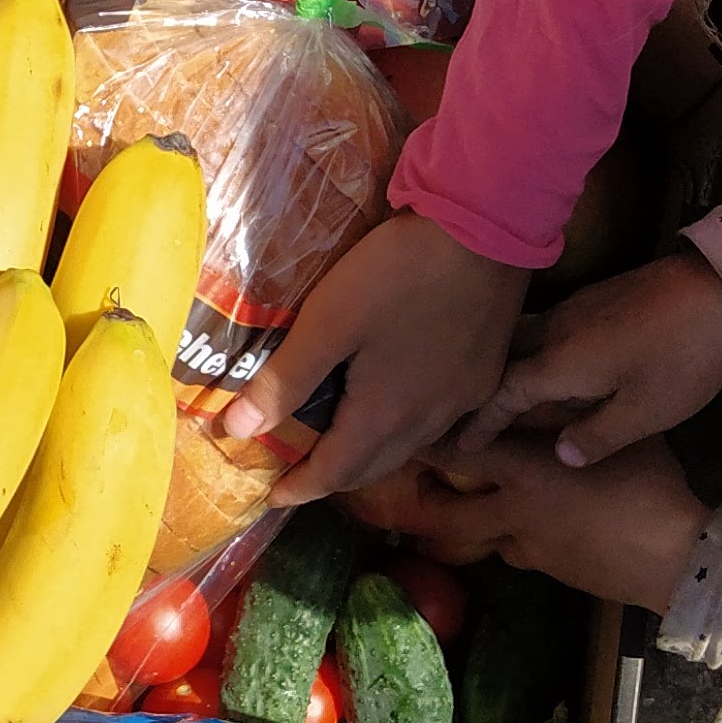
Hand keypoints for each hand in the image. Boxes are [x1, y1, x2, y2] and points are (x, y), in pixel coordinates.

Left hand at [222, 212, 528, 503]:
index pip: (334, 473)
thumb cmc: (398, 272)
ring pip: (409, 445)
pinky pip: (444, 423)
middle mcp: (429, 421)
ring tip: (343, 441)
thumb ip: (283, 381)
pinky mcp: (485, 374)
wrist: (487, 227)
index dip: (299, 487)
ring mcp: (464, 399)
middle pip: (373, 466)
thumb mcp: (328, 322)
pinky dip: (413, 431)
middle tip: (300, 469)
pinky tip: (409, 414)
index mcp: (386, 416)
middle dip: (334, 475)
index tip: (271, 495)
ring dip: (372, 453)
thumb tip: (234, 433)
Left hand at [349, 426, 710, 610]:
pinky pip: (514, 552)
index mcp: (524, 472)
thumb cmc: (648, 484)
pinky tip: (516, 530)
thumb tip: (554, 396)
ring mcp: (528, 547)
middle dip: (420, 504)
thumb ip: (575, 417)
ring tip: (439, 516)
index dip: (423, 445)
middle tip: (398, 490)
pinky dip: (507, 540)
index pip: (456, 452)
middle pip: (446, 515)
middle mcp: (513, 512)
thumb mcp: (614, 434)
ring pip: (477, 539)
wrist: (674, 559)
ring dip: (459, 528)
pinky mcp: (549, 570)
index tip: (397, 434)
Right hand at [459, 248, 721, 468]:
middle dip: (483, 385)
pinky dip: (535, 351)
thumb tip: (560, 454)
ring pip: (525, 338)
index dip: (482, 420)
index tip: (460, 442)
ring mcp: (578, 309)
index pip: (504, 392)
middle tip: (468, 412)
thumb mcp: (646, 412)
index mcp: (561, 363)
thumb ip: (598, 436)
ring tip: (503, 393)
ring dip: (508, 364)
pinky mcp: (598, 298)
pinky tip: (552, 367)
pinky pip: (548, 329)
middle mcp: (557, 331)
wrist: (721, 286)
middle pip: (504, 356)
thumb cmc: (682, 357)